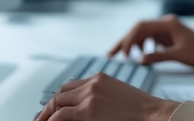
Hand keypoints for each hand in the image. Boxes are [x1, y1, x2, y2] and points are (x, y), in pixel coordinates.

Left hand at [35, 73, 179, 120]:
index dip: (59, 97)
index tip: (53, 107)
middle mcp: (93, 83)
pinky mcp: (88, 110)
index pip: (72, 85)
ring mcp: (90, 96)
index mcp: (100, 78)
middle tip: (41, 117)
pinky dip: (51, 120)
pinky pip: (61, 115)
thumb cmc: (141, 109)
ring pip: (58, 102)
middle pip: (62, 92)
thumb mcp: (118, 95)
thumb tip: (88, 106)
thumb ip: (102, 96)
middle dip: (50, 105)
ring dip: (47, 114)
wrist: (152, 113)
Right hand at [109, 15, 193, 69]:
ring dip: (132, 43)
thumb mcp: (179, 55)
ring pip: (143, 33)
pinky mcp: (168, 35)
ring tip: (122, 56)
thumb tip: (140, 58)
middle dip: (125, 41)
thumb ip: (159, 55)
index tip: (124, 54)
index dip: (129, 39)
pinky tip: (141, 54)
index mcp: (168, 23)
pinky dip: (142, 45)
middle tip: (111, 54)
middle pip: (139, 28)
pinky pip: (150, 38)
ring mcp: (167, 28)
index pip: (142, 27)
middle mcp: (166, 23)